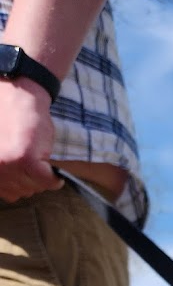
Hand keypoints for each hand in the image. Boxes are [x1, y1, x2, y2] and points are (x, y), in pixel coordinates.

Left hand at [0, 79, 62, 200]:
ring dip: (40, 177)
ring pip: (34, 187)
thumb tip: (12, 192)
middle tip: (30, 160)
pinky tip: (53, 171)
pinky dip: (54, 179)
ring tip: (36, 156)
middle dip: (29, 180)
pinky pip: (47, 181)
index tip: (23, 171)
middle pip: (21, 192)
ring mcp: (8, 165)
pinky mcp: (26, 160)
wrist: (18, 92)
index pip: (8, 194)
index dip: (19, 183)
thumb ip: (3, 168)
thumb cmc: (7, 115)